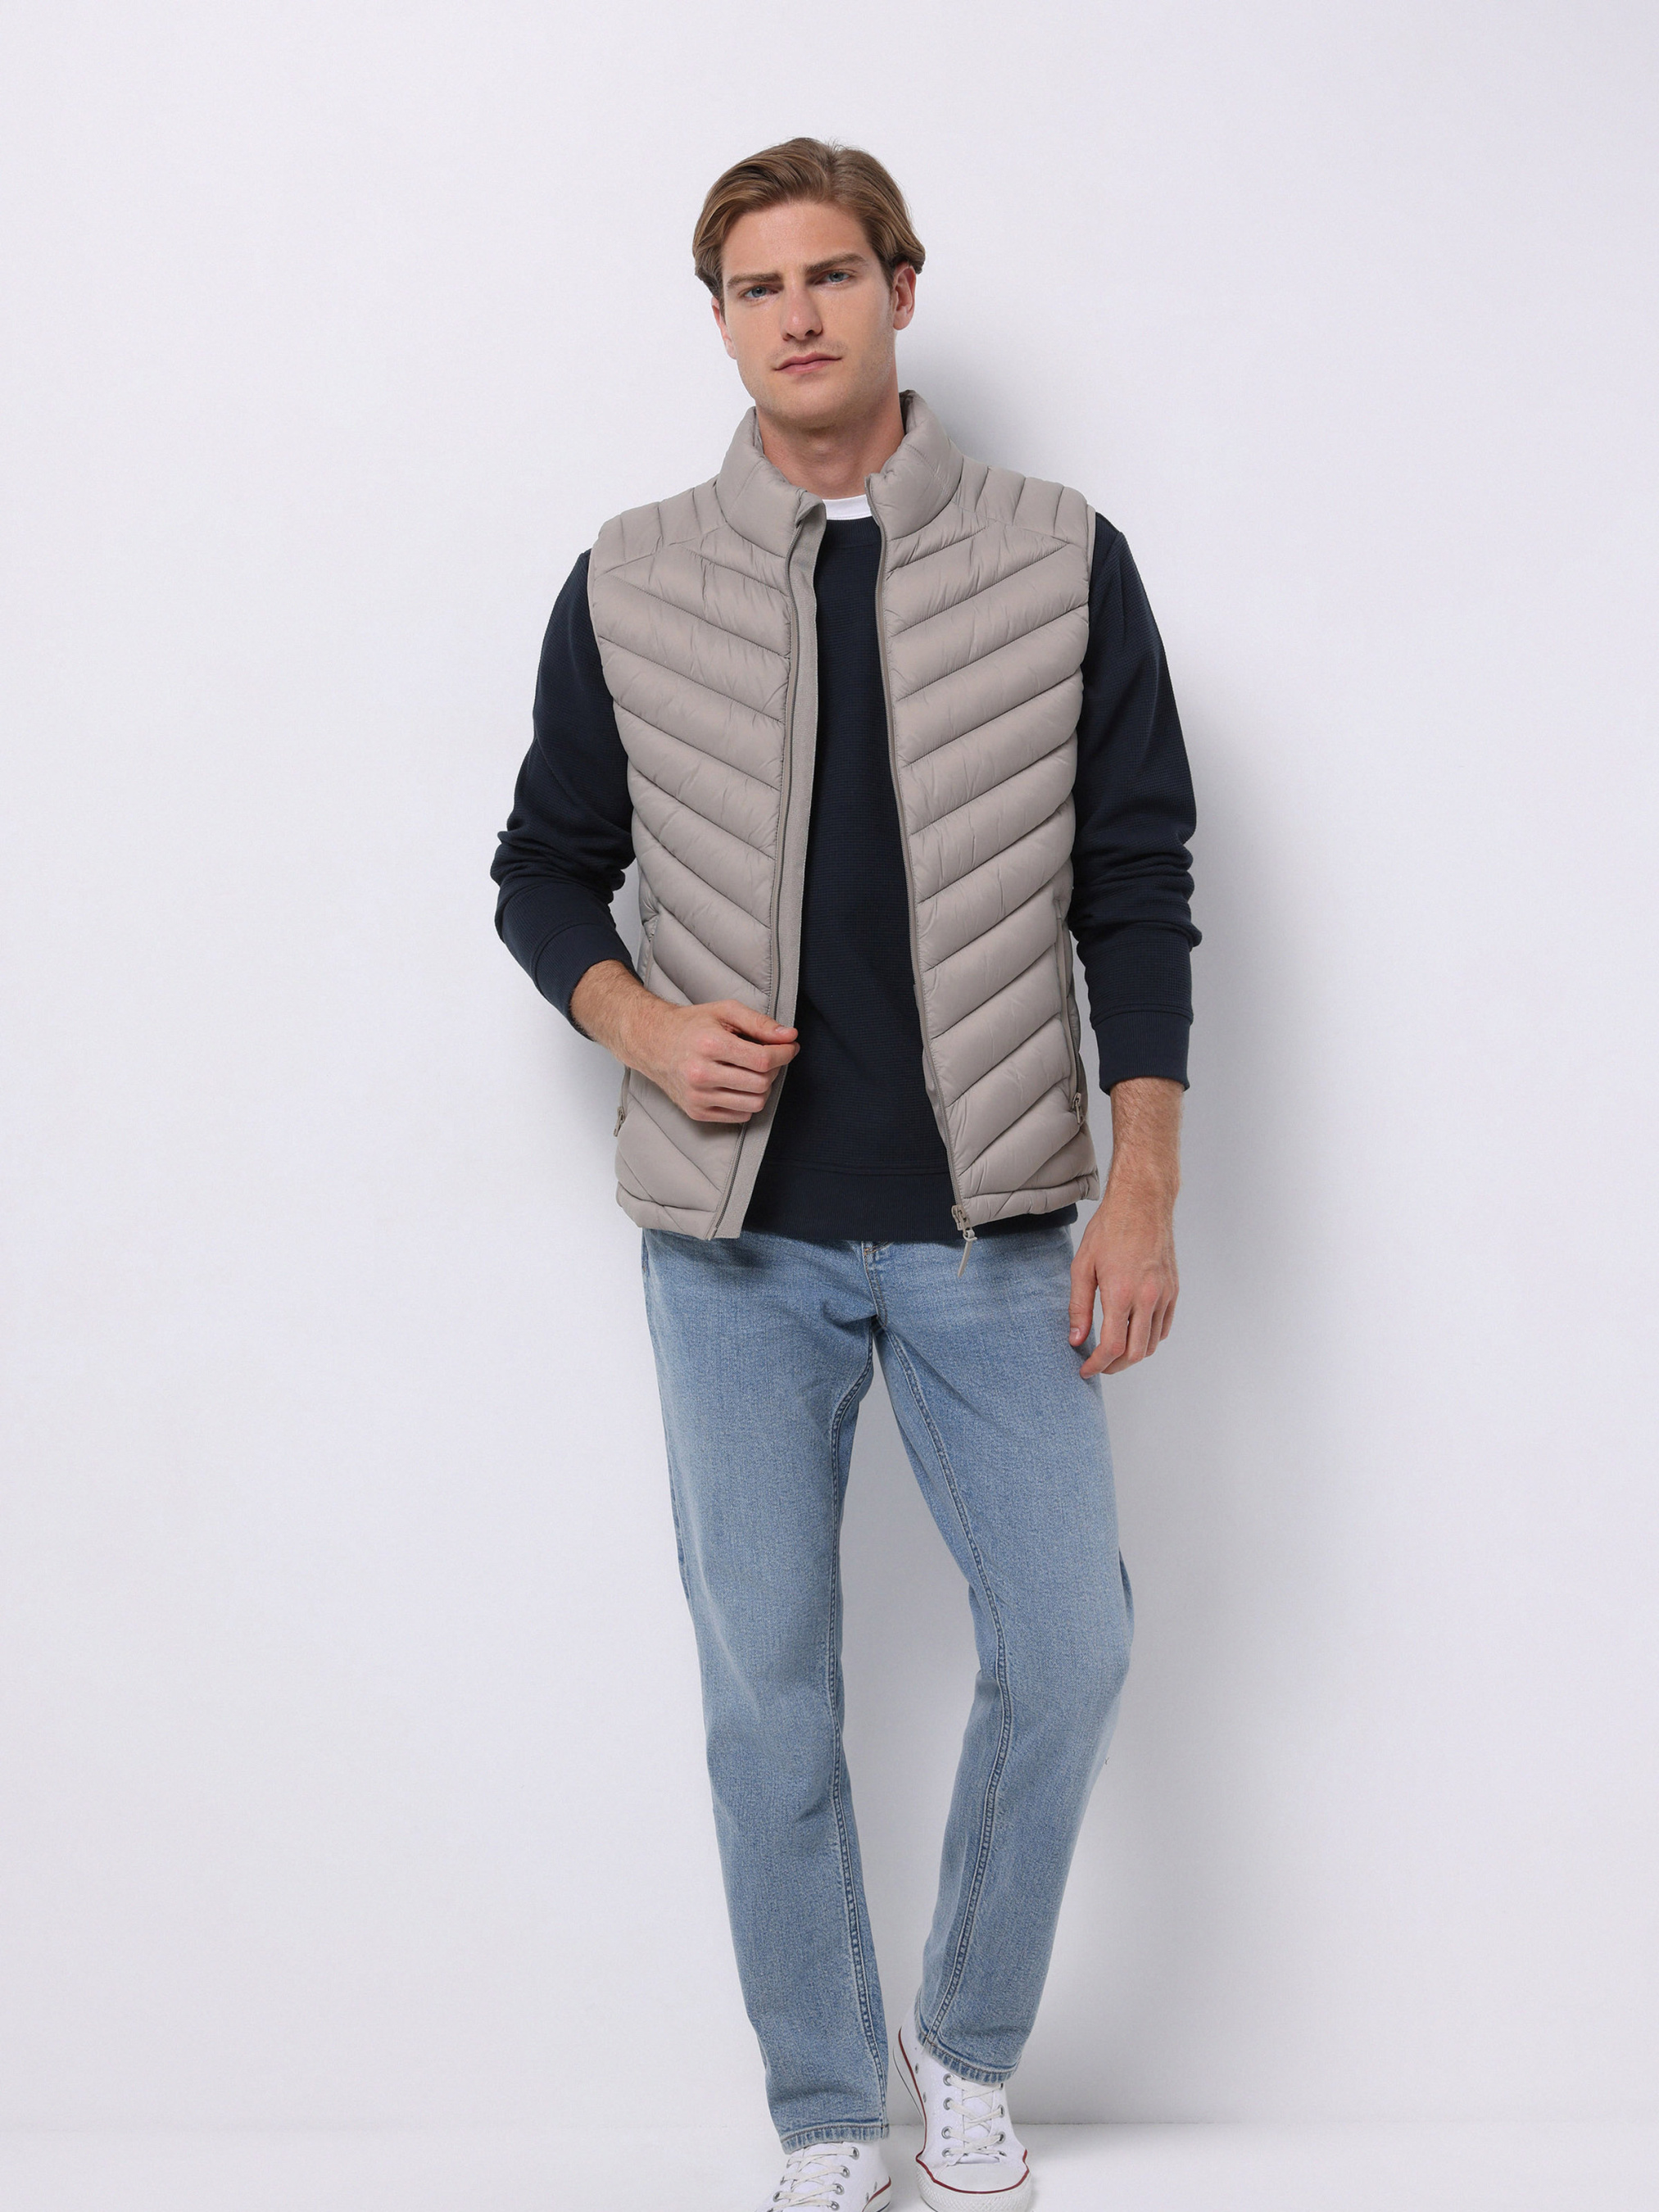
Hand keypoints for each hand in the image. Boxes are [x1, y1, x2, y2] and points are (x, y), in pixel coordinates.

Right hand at [568, 961, 797, 1122]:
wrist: (653, 1043)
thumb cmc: (692, 1025)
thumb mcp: (726, 1012)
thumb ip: (760, 1023)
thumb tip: (790, 1037)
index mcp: (710, 1045)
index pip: (763, 1060)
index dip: (785, 1053)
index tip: (789, 1047)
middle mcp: (701, 1074)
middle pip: (761, 1083)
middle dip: (774, 1069)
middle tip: (768, 1056)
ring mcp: (697, 1097)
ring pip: (755, 1103)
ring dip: (763, 1087)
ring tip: (753, 1071)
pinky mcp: (696, 1112)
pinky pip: (741, 1116)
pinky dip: (747, 1101)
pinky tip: (739, 1084)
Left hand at [1068, 1076, 1182, 1377]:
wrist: (1143, 1203)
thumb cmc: (1109, 1229)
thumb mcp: (1082, 1266)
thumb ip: (1078, 1306)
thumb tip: (1076, 1339)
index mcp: (1121, 1292)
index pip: (1112, 1346)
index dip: (1097, 1365)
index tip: (1085, 1369)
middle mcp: (1147, 1298)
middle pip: (1135, 1353)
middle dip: (1114, 1366)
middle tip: (1097, 1365)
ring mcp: (1164, 1295)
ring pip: (1152, 1344)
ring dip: (1132, 1355)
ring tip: (1113, 1352)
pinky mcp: (1174, 1290)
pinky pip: (1164, 1327)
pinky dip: (1149, 1339)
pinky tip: (1133, 1334)